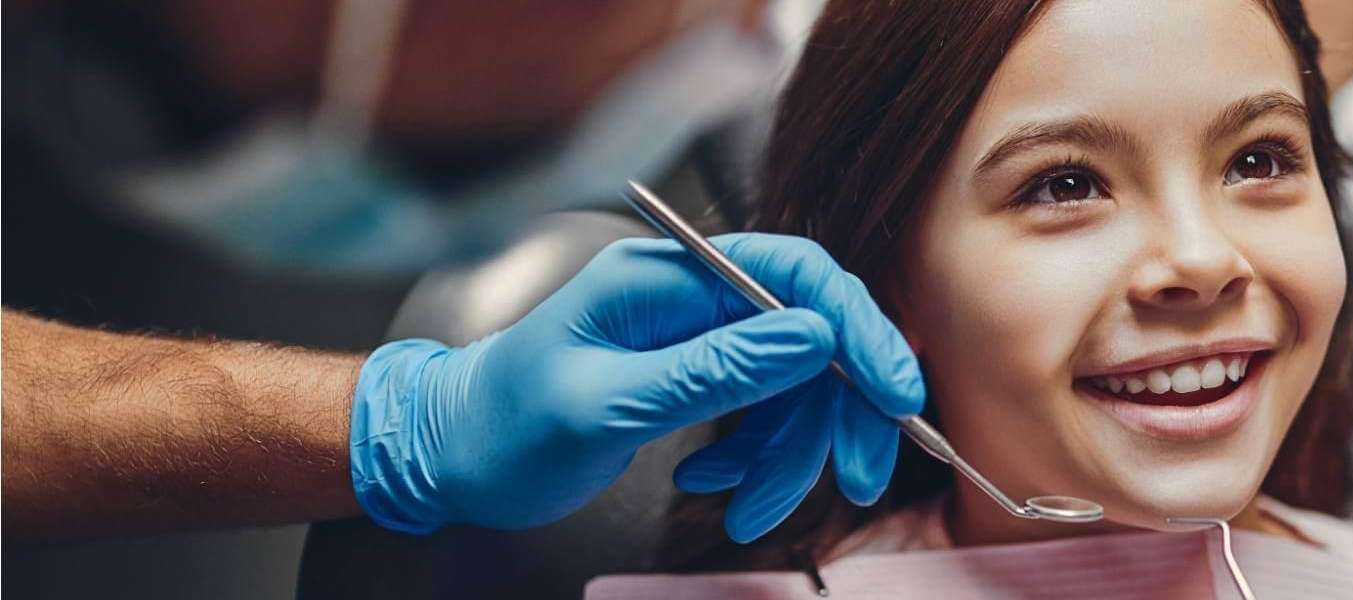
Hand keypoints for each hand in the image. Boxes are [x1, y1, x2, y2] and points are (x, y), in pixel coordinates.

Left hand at [350, 233, 923, 540]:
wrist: (448, 454)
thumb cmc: (503, 425)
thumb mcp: (607, 403)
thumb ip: (712, 368)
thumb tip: (812, 335)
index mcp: (665, 277)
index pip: (793, 273)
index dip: (857, 327)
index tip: (895, 391)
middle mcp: (689, 295)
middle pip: (808, 336)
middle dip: (835, 412)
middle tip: (850, 478)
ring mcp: (694, 336)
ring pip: (791, 385)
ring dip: (788, 455)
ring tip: (749, 512)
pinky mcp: (695, 375)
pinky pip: (760, 412)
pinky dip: (754, 460)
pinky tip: (714, 487)